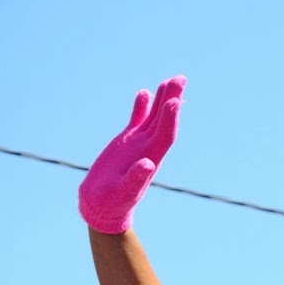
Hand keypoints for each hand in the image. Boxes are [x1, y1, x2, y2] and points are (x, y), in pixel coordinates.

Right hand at [78, 76, 185, 234]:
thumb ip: (136, 179)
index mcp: (152, 158)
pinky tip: (145, 92)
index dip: (171, 118)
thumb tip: (148, 164)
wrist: (102, 205)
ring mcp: (139, 143)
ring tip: (171, 80)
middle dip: (172, 99)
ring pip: (154, 116)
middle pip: (164, 120)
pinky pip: (137, 120)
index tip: (175, 101)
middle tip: (181, 78)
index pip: (165, 134)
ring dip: (163, 99)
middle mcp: (150, 147)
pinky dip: (141, 107)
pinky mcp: (127, 142)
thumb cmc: (113, 203)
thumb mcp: (124, 192)